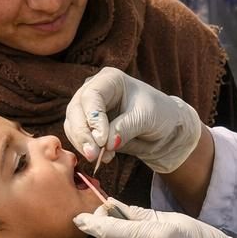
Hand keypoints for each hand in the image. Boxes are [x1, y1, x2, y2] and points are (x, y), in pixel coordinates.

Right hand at [63, 67, 203, 172]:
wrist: (164, 129)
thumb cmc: (159, 114)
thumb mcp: (146, 118)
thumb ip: (125, 128)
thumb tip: (106, 144)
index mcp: (110, 79)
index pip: (92, 96)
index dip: (93, 119)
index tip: (102, 140)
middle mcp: (94, 90)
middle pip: (75, 110)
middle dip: (82, 134)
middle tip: (93, 154)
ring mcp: (88, 109)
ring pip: (72, 125)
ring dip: (82, 144)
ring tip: (99, 158)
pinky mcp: (87, 126)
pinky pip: (77, 137)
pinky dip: (86, 149)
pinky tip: (104, 157)